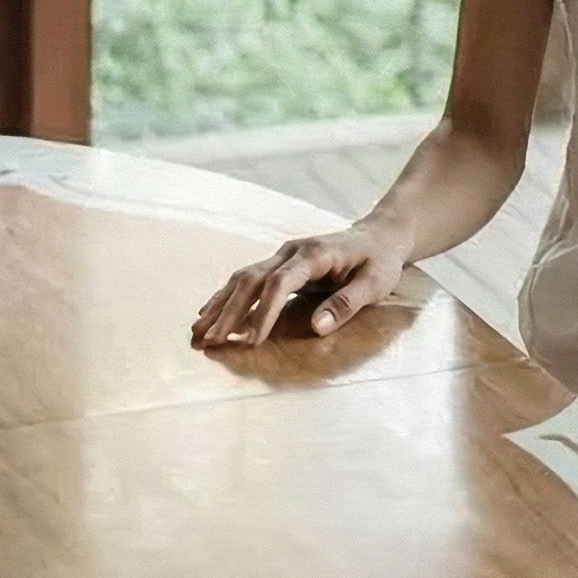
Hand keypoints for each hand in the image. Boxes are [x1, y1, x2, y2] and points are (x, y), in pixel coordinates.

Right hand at [190, 219, 409, 348]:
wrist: (379, 235)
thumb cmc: (379, 261)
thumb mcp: (375, 282)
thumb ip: (347, 302)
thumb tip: (318, 326)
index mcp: (315, 254)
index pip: (280, 283)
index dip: (263, 312)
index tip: (250, 341)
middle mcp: (292, 251)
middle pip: (252, 280)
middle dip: (229, 312)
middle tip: (208, 342)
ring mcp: (283, 255)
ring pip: (243, 278)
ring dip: (220, 304)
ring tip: (198, 332)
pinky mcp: (280, 264)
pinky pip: (247, 279)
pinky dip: (226, 297)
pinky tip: (208, 313)